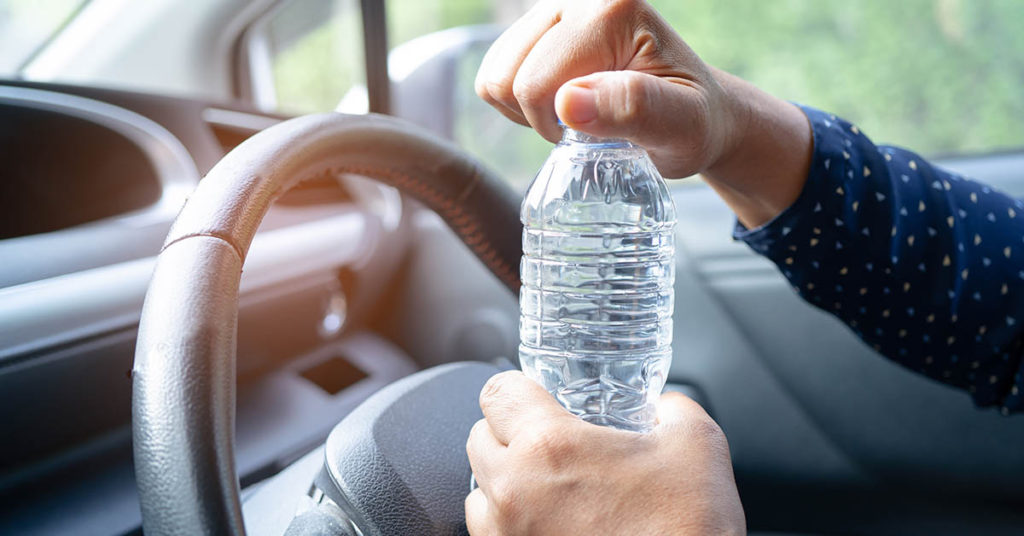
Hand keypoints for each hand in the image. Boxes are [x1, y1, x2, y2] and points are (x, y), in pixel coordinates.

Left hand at [465, 371, 745, 535]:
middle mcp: (515, 491)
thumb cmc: (689, 527)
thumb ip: (673, 408)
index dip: (518, 387)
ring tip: (547, 489)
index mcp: (550, 446)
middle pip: (478, 438)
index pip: (498, 392)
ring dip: (504, 484)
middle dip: (508, 433)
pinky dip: (511, 525)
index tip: (534, 395)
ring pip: (479, 494)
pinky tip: (550, 524)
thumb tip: (664, 406)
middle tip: (548, 442)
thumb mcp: (698, 443)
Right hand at [475, 0, 812, 227]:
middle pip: (507, 77)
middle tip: (590, 126)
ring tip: (577, 116)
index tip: (602, 132)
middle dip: (540, 117)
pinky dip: (518, 102)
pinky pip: (495, 73)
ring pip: (494, 75)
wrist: (699, 114)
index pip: (536, 83)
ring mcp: (556, 9)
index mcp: (611, 10)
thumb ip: (632, 109)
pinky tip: (561, 106)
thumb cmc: (693, 123)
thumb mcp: (680, 127)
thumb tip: (568, 102)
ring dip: (527, 111)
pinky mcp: (542, 27)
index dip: (557, 126)